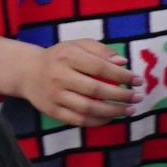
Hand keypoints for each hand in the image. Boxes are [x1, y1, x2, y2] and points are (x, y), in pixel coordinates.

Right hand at [12, 36, 138, 127]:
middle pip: (96, 90)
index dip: (122, 76)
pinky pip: (78, 120)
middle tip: (138, 97)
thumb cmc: (60, 57)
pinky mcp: (51, 111)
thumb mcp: (78, 45)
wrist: (27, 71)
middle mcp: (59, 76)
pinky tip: (111, 117)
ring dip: (113, 111)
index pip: (100, 68)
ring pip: (88, 108)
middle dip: (121, 95)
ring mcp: (54, 95)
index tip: (138, 81)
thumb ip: (101, 51)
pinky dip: (97, 121)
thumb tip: (123, 63)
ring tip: (130, 110)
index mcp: (68, 56)